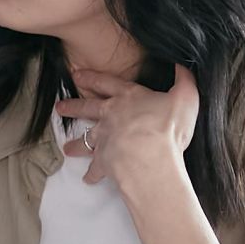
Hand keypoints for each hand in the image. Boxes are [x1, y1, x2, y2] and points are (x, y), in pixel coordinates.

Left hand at [56, 64, 198, 189]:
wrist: (149, 156)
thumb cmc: (167, 126)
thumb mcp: (184, 97)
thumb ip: (184, 80)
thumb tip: (182, 64)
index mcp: (128, 98)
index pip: (107, 83)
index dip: (92, 77)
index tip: (76, 74)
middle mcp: (110, 116)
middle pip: (87, 109)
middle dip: (73, 107)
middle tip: (60, 108)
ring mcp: (104, 139)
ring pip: (85, 139)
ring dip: (76, 144)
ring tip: (67, 148)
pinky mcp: (104, 160)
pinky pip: (95, 168)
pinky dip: (92, 174)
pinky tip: (88, 178)